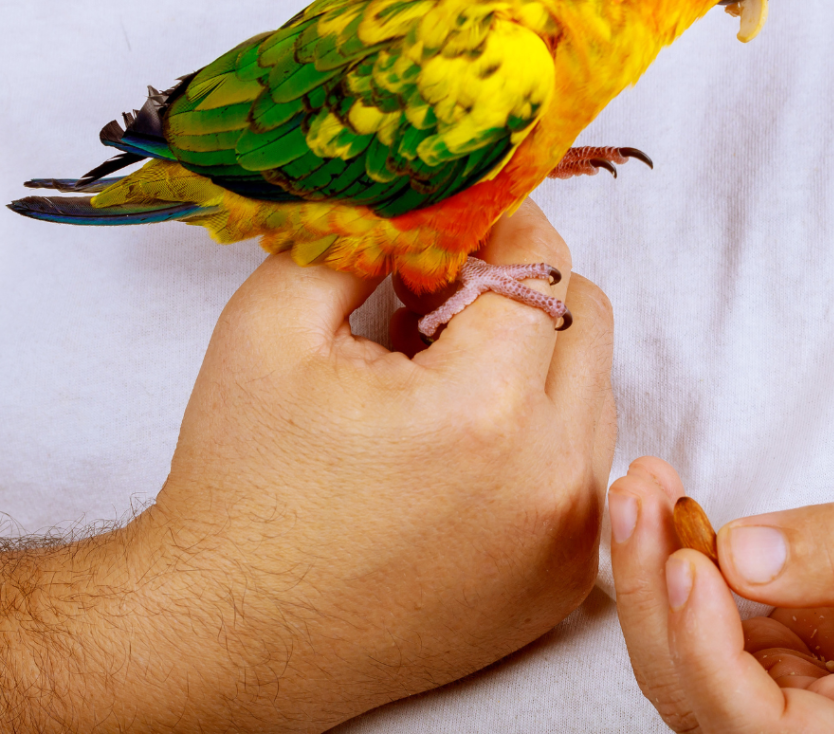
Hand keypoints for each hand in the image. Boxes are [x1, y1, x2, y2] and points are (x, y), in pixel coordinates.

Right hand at [0, 200, 615, 731]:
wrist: (231, 633)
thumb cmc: (244, 485)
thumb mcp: (272, 327)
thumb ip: (357, 238)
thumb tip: (425, 205)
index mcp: (485, 410)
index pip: (543, 264)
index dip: (504, 224)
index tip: (467, 220)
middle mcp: (551, 478)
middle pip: (587, 318)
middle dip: (524, 283)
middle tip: (446, 295)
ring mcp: (568, 538)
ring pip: (595, 387)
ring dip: (536, 355)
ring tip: (445, 371)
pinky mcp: (564, 579)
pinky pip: (587, 460)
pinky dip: (543, 425)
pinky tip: (466, 436)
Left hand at [609, 457, 833, 733]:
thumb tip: (737, 552)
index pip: (763, 728)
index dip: (709, 653)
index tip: (686, 564)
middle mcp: (821, 730)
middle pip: (697, 693)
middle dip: (653, 595)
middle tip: (637, 497)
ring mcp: (791, 687)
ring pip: (685, 655)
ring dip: (649, 568)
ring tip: (642, 485)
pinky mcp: (776, 645)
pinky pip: (705, 614)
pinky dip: (674, 555)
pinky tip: (665, 499)